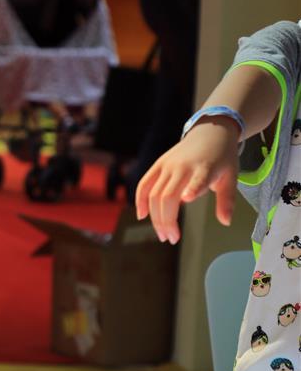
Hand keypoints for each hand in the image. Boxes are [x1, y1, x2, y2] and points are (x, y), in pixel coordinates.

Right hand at [136, 117, 239, 243]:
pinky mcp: (158, 165)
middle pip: (167, 196)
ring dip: (155, 217)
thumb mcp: (231, 177)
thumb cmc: (221, 157)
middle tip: (171, 238)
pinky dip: (140, 200)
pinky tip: (142, 215)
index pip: (197, 179)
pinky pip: (144, 184)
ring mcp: (167, 165)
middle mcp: (182, 166)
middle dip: (166, 221)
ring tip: (163, 234)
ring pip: (154, 194)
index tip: (187, 199)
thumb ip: (227, 200)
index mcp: (205, 168)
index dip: (192, 188)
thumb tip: (225, 222)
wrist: (210, 132)